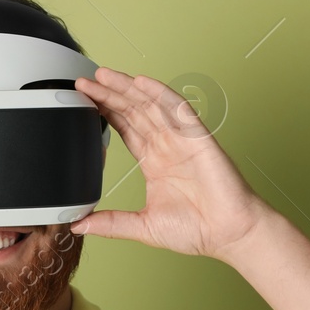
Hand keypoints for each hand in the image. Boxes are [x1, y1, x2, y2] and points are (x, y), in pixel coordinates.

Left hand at [70, 68, 270, 259]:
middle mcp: (167, 146)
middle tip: (85, 81)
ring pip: (150, 105)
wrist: (230, 235)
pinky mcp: (198, 139)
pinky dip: (160, 94)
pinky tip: (142, 83)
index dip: (105, 112)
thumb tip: (79, 225)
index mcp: (154, 162)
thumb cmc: (198, 229)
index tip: (84, 100)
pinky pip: (178, 110)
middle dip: (109, 94)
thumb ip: (111, 224)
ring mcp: (182, 140)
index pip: (125, 128)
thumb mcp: (143, 226)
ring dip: (127, 88)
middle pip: (133, 111)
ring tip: (103, 75)